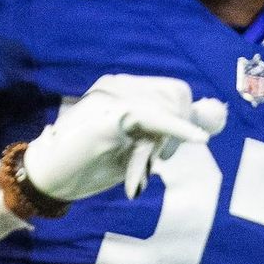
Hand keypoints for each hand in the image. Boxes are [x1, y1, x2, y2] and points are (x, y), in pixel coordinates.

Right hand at [19, 74, 226, 204]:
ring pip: (167, 109)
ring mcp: (112, 95)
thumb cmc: (88, 164)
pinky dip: (179, 128)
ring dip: (162, 145)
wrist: (46, 178)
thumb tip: (217, 112)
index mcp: (121, 87)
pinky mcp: (111, 114)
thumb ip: (171, 130)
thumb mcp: (135, 147)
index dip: (182, 119)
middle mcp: (117, 84)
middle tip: (153, 162)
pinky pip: (155, 117)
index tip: (164, 152)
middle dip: (176, 129)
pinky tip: (198, 138)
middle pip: (177, 95)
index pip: (174, 91)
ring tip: (136, 170)